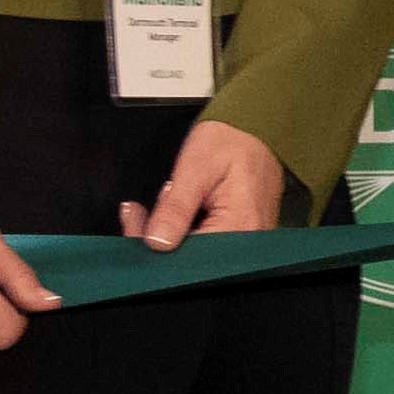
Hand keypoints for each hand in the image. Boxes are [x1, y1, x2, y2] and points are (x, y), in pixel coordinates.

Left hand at [121, 119, 293, 254]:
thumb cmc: (231, 143)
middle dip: (157, 239)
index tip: (135, 222)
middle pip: (191, 260)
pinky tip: (172, 214)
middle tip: (138, 212)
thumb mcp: (196, 166)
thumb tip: (156, 242)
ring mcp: (244, 244)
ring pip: (194, 255)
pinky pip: (203, 247)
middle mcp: (247, 242)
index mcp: (240, 226)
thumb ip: (176, 207)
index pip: (189, 255)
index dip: (156, 246)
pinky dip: (181, 234)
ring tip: (165, 199)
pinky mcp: (237, 240)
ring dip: (168, 235)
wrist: (259, 133)